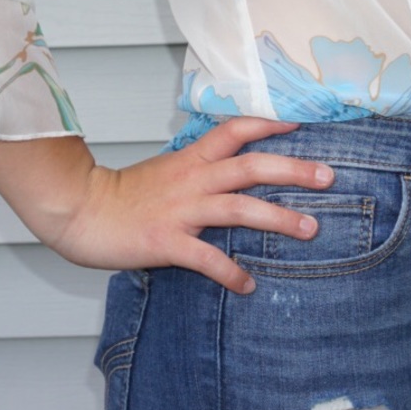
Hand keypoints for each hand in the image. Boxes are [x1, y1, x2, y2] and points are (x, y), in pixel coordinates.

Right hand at [0, 117, 333, 294]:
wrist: (81, 210)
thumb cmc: (125, 193)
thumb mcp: (167, 168)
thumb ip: (200, 167)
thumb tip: (233, 168)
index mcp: (192, 158)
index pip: (236, 130)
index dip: (268, 124)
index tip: (299, 125)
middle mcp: (193, 179)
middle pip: (251, 167)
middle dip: (293, 169)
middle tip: (329, 176)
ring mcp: (182, 210)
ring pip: (240, 208)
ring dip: (279, 218)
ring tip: (310, 229)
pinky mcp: (168, 242)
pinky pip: (207, 258)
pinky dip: (230, 272)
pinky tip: (249, 285)